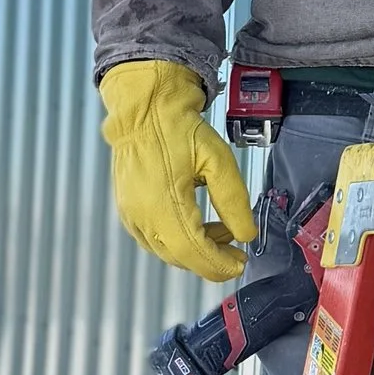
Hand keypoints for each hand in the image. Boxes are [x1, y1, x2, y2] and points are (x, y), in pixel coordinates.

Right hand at [99, 61, 255, 280]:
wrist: (144, 110)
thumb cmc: (179, 129)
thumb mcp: (218, 160)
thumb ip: (233, 200)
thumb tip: (245, 234)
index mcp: (163, 203)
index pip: (193, 251)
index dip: (219, 264)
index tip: (240, 263)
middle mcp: (142, 215)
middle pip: (180, 257)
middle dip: (211, 261)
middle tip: (237, 253)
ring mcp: (130, 215)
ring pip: (166, 252)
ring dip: (196, 251)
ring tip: (222, 232)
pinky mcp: (127, 211)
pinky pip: (154, 239)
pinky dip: (179, 241)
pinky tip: (198, 226)